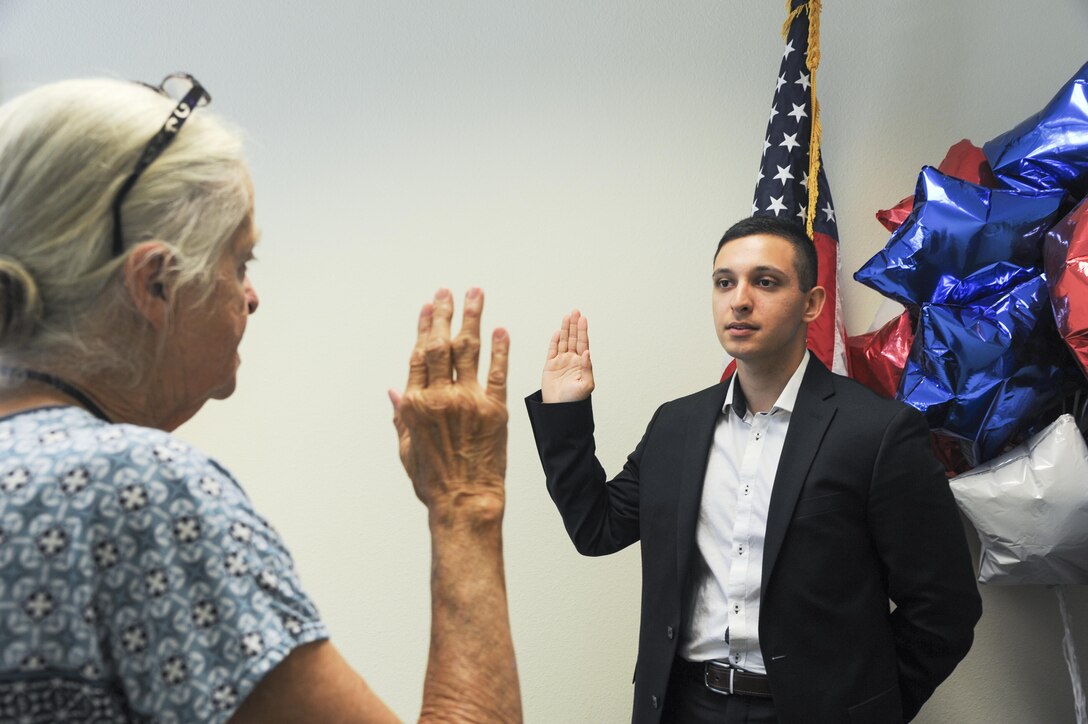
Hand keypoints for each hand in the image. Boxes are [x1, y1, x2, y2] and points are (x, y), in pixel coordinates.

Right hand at [389, 288, 508, 518]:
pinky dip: (500, 350)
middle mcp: (441, 397)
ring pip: (469, 350)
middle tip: (449, 292)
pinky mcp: (496, 410)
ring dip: (472, 319)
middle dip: (445, 314)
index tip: (428, 307)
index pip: (419, 355)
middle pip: (442, 345)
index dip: (424, 328)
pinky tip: (501, 330)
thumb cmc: (434, 482)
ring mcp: (469, 401)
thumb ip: (401, 416)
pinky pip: (498, 373)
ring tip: (476, 295)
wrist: (465, 502)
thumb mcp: (407, 449)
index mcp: (416, 405)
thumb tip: (393, 391)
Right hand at [541, 309, 593, 402]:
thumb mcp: (586, 385)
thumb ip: (587, 368)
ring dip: (565, 329)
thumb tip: (587, 352)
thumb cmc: (575, 400)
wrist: (559, 409)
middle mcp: (572, 360)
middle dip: (574, 325)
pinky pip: (552, 350)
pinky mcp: (550, 365)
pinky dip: (554, 341)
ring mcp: (560, 361)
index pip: (583, 343)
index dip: (583, 331)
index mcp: (581, 363)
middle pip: (573, 338)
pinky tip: (558, 332)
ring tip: (567, 316)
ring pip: (563, 341)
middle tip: (575, 311)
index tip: (583, 319)